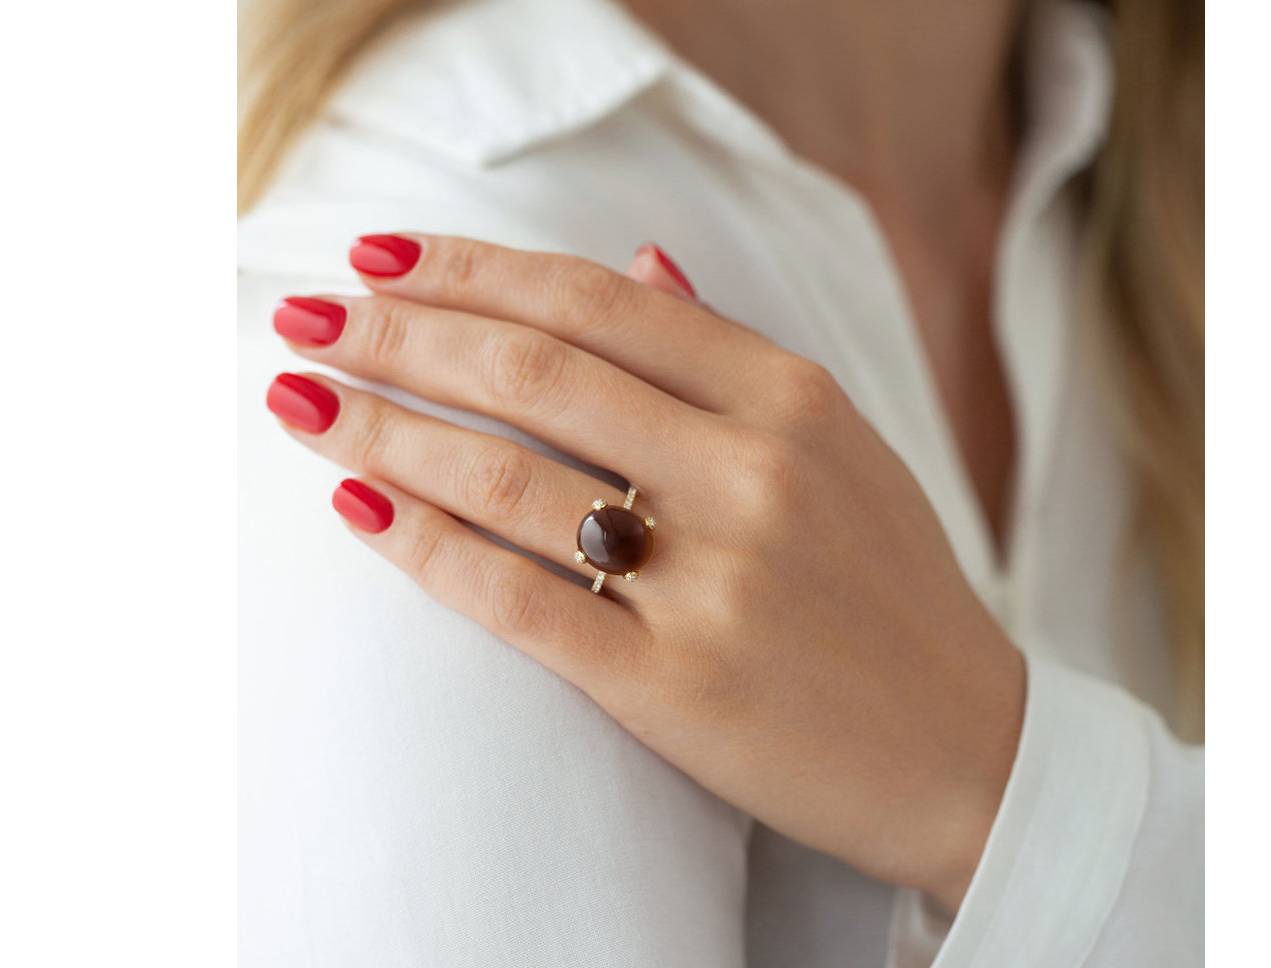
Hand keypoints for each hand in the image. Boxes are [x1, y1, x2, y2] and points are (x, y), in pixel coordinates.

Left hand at [265, 234, 1025, 909]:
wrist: (971, 754)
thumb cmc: (894, 594)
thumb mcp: (844, 447)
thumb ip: (734, 357)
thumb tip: (638, 261)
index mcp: (790, 399)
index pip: (596, 300)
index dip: (472, 269)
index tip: (382, 254)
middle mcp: (750, 473)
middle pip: (532, 370)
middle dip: (397, 331)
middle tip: (305, 314)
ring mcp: (712, 580)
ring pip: (505, 475)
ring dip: (382, 428)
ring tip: (299, 400)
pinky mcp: (673, 685)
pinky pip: (516, 600)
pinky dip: (423, 548)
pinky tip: (356, 509)